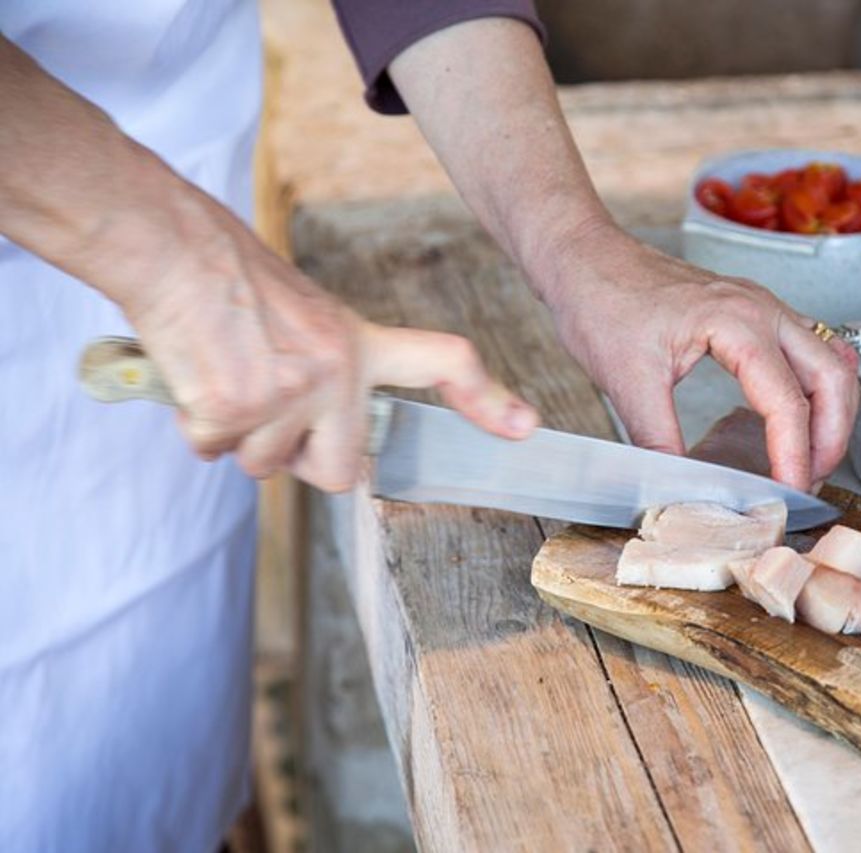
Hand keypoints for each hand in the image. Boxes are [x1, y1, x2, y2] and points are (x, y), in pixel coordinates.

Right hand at [120, 201, 537, 491]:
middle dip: (301, 460)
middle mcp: (337, 371)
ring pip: (267, 466)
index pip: (443, 362)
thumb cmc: (229, 276)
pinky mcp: (236, 408)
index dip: (485, 398)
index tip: (523, 425)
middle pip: (340, 473)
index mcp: (360, 342)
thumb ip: (331, 366)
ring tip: (226, 373)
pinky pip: (215, 450)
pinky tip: (198, 375)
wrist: (171, 249)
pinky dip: (198, 426)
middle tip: (269, 412)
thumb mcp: (305, 312)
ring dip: (240, 437)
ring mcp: (290, 393)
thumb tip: (328, 432)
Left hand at [536, 221, 857, 490]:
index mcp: (738, 322)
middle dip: (831, 438)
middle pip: (831, 379)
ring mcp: (763, 307)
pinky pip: (810, 349)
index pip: (788, 402)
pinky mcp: (754, 313)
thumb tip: (681, 489)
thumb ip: (658, 440)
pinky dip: (819, 387)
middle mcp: (762, 309)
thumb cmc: (603, 300)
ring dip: (832, 414)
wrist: (586, 258)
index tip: (789, 493)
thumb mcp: (626, 381)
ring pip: (830, 362)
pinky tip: (808, 414)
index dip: (793, 457)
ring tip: (811, 459)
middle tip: (809, 482)